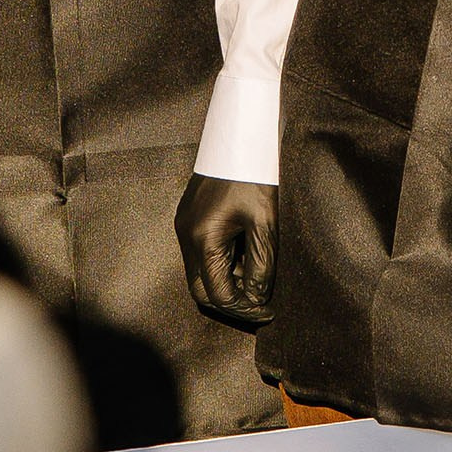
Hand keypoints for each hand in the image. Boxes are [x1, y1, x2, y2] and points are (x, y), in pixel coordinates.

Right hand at [177, 173, 275, 326]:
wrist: (239, 140)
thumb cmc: (255, 177)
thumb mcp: (265, 224)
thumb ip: (261, 266)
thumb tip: (257, 298)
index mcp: (204, 240)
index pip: (219, 295)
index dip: (245, 309)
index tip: (268, 311)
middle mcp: (186, 237)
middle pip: (202, 291)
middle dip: (231, 303)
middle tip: (260, 305)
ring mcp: (183, 227)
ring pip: (200, 274)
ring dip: (226, 283)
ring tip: (256, 279)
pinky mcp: (188, 219)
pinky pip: (199, 255)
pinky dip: (220, 266)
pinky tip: (244, 258)